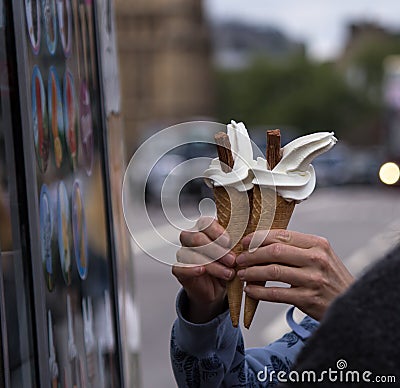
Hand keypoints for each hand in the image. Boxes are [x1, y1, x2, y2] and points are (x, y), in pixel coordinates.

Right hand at [172, 217, 235, 322]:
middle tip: (232, 260)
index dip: (217, 232)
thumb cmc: (226, 266)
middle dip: (217, 250)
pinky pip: (180, 266)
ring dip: (212, 263)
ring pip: (192, 253)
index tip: (229, 242)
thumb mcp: (235, 254)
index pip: (206, 223)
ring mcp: (184, 253)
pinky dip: (191, 268)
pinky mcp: (179, 269)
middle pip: (197, 237)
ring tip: (228, 273)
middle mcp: (192, 238)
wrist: (217, 288)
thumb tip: (251, 240)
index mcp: (205, 229)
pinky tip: (202, 271)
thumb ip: (239, 245)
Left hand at [236, 229, 353, 320]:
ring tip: (242, 274)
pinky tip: (250, 290)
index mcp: (318, 244)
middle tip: (239, 259)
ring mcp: (313, 279)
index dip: (259, 237)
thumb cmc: (329, 278)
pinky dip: (259, 292)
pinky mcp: (308, 299)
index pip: (282, 235)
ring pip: (273, 271)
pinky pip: (276, 293)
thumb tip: (261, 243)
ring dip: (252, 272)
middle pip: (274, 251)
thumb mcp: (320, 256)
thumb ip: (296, 248)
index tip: (245, 241)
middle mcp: (316, 259)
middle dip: (251, 254)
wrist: (352, 304)